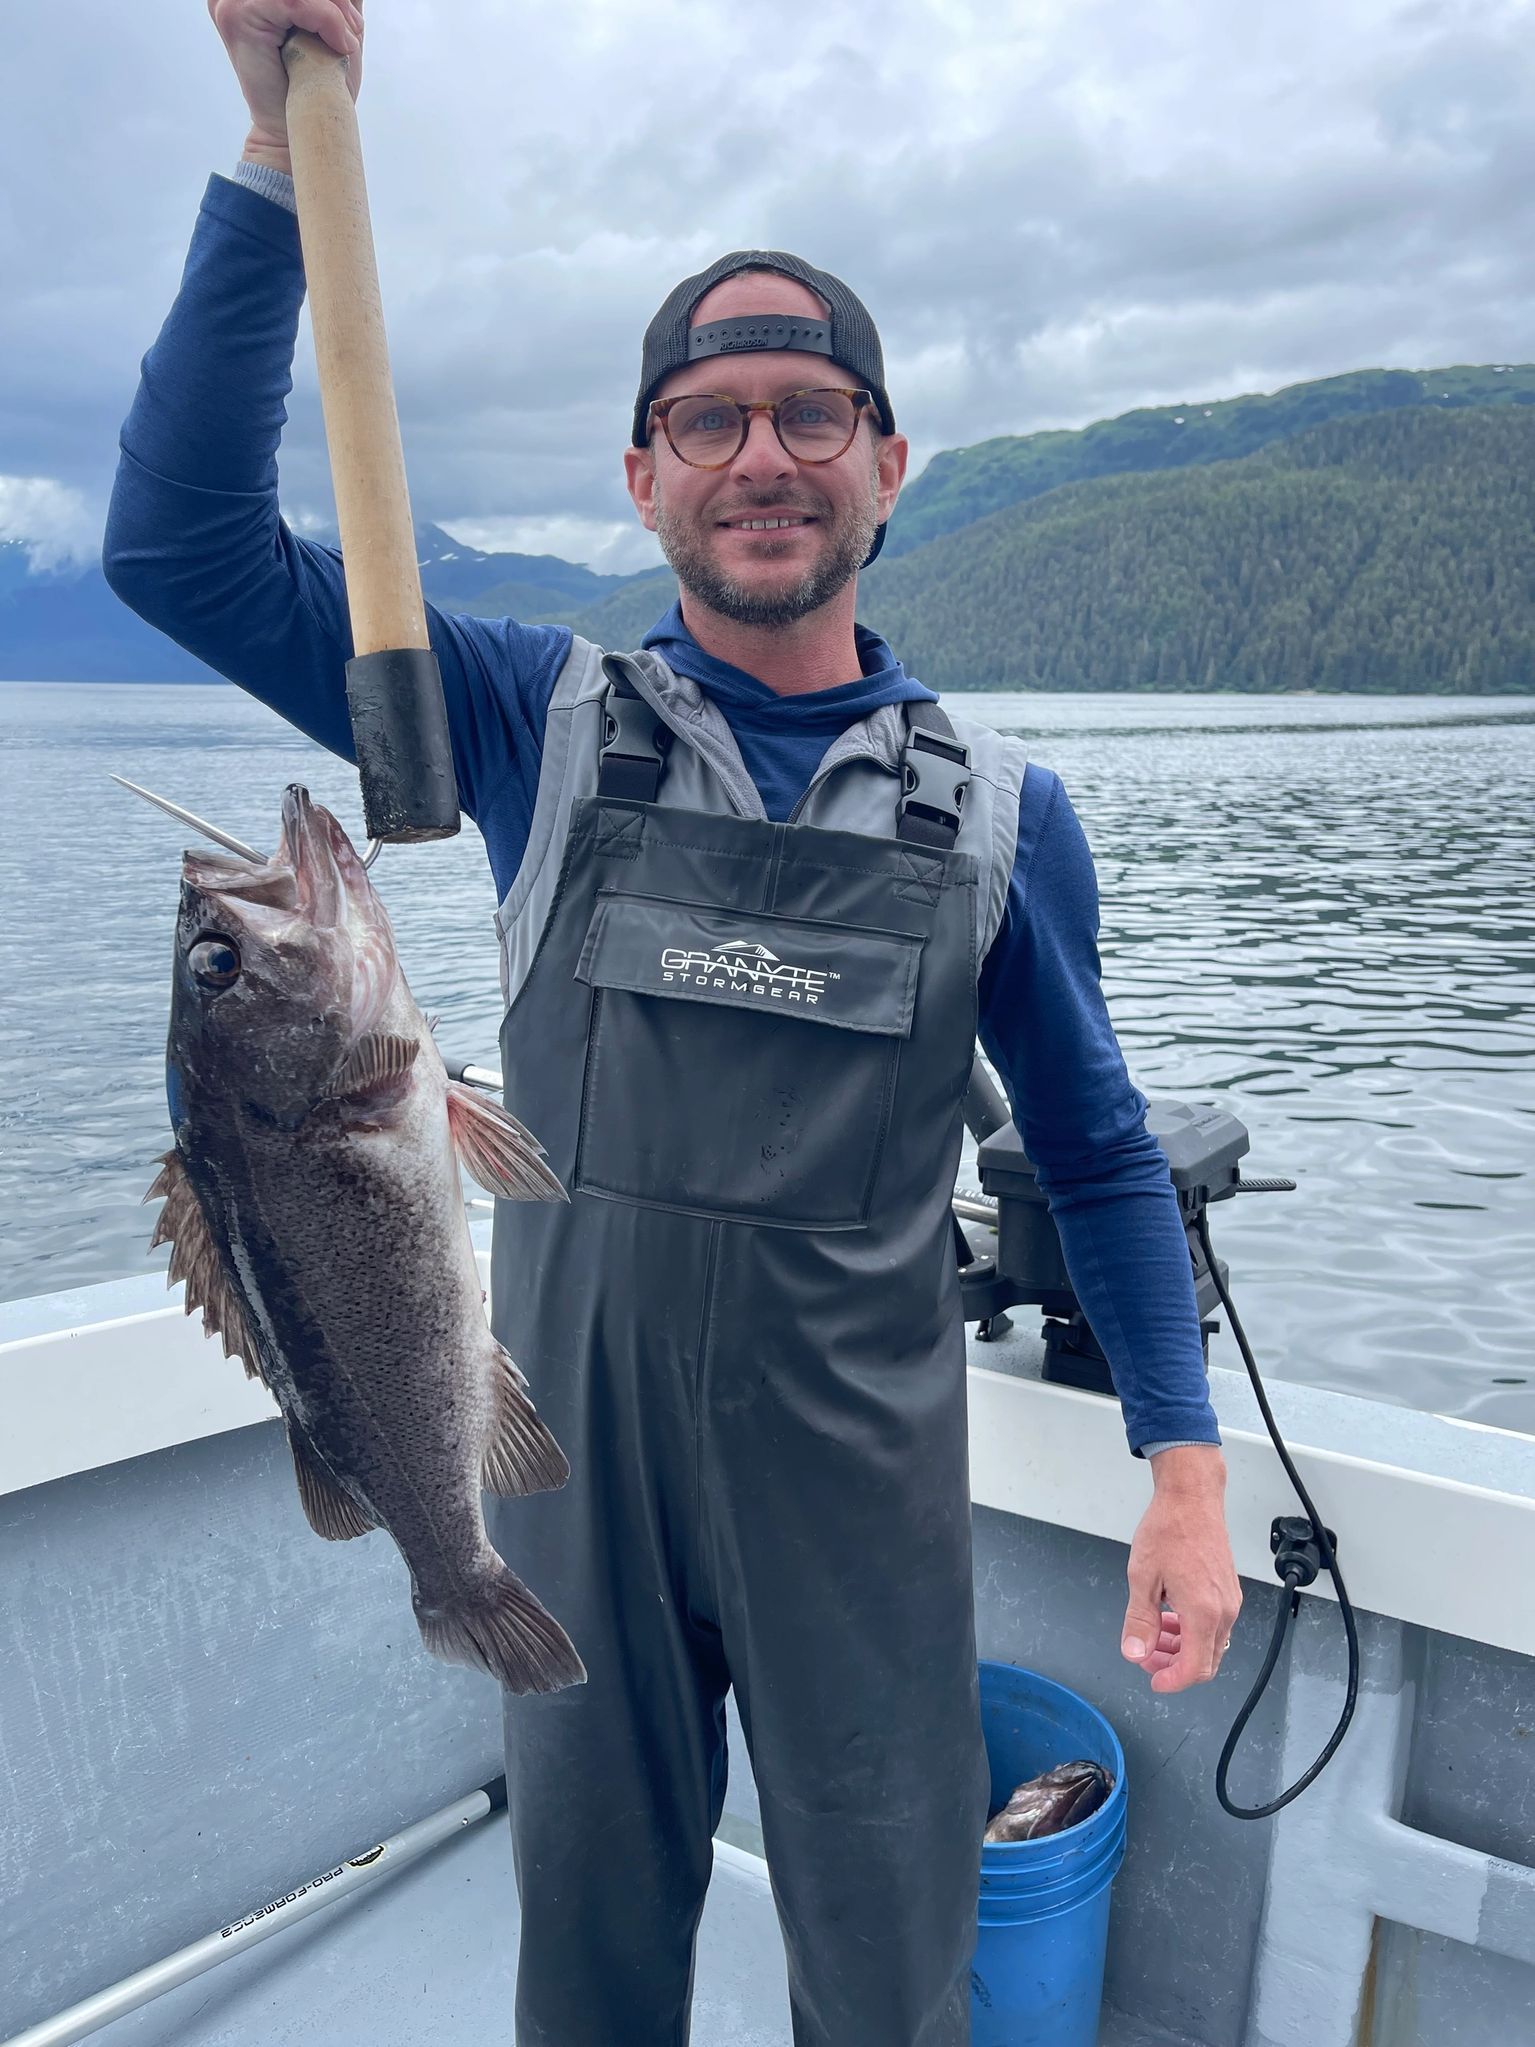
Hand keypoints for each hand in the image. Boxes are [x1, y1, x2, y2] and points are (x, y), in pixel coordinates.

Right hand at [208, 0, 363, 171]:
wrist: (294, 131)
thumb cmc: (314, 87)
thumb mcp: (329, 27)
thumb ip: (332, 0)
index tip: (353, 21)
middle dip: (335, 0)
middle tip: (354, 30)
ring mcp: (230, 2)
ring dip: (333, 11)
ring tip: (347, 41)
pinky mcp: (237, 17)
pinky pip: (294, 1)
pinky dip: (326, 20)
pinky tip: (339, 45)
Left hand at [1120, 1450, 1241, 1692]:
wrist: (1192, 1498)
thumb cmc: (1168, 1530)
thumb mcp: (1142, 1578)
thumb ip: (1140, 1621)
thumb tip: (1135, 1653)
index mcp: (1203, 1612)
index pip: (1194, 1669)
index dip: (1172, 1682)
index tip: (1153, 1680)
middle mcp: (1223, 1611)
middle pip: (1206, 1662)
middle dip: (1174, 1666)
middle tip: (1146, 1655)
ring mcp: (1230, 1601)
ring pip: (1210, 1644)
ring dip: (1182, 1649)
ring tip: (1154, 1635)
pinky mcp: (1229, 1591)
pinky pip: (1214, 1625)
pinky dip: (1193, 1631)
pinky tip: (1170, 1617)